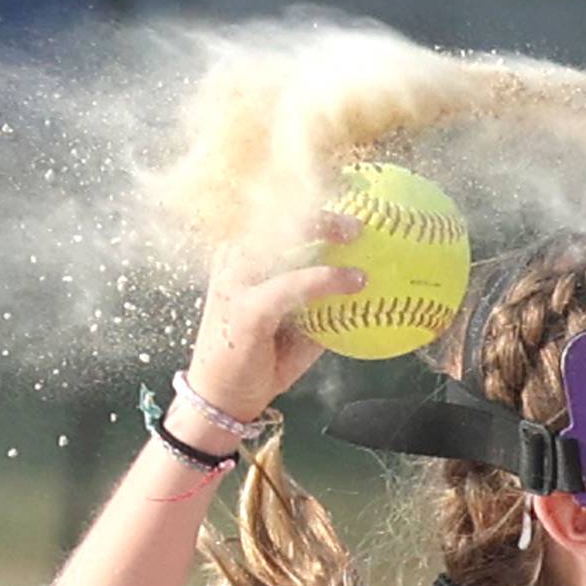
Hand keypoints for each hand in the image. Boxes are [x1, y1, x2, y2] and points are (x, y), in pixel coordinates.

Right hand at [183, 212, 364, 423]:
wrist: (223, 399)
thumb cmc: (260, 362)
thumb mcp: (297, 329)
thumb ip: (320, 306)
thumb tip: (363, 292)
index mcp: (242, 260)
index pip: (272, 217)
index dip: (303, 197)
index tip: (344, 185)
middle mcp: (234, 263)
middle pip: (274, 215)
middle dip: (317, 204)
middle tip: (358, 209)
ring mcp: (235, 283)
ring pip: (279, 239)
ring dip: (322, 229)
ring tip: (360, 233)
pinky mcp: (245, 309)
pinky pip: (291, 285)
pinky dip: (325, 279)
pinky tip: (355, 281)